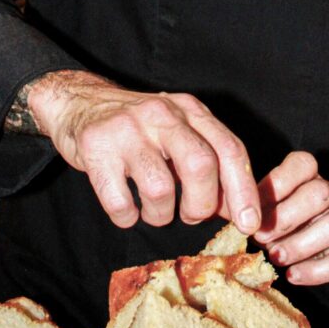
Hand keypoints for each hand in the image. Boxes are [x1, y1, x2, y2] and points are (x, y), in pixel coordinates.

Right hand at [26, 70, 260, 234]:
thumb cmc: (138, 128)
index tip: (249, 225)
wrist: (79, 102)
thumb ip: (211, 166)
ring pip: (161, 188)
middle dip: (201, 204)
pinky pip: (120, 202)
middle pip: (201, 165)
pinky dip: (127, 217)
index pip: (229, 149)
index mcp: (190, 110)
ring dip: (161, 215)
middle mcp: (162, 114)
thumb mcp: (179, 135)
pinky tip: (127, 209)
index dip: (244, 191)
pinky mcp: (96, 146)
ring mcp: (128, 128)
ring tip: (154, 211)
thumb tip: (240, 212)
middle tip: (191, 216)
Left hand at [252, 151, 328, 285]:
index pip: (302, 164)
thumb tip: (236, 215)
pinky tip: (292, 275)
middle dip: (286, 218)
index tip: (254, 208)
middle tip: (261, 238)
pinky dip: (316, 271)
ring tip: (276, 257)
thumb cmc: (271, 218)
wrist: (295, 243)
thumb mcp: (259, 204)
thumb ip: (250, 202)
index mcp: (307, 174)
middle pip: (320, 194)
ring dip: (301, 245)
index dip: (276, 185)